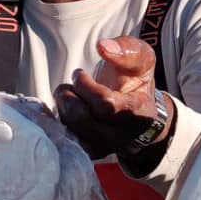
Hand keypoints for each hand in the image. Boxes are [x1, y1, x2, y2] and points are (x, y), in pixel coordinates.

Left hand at [53, 36, 173, 160]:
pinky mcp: (89, 153)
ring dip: (62, 108)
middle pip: (82, 119)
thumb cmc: (136, 81)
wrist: (137, 112)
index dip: (85, 86)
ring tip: (69, 96)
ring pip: (70, 130)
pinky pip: (63, 142)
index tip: (80, 73)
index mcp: (138, 113)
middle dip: (68, 95)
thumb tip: (102, 47)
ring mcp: (104, 148)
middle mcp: (121, 135)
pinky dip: (58, 121)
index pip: (106, 106)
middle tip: (70, 84)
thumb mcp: (142, 60)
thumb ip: (127, 49)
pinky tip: (65, 109)